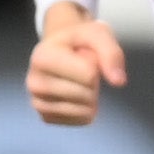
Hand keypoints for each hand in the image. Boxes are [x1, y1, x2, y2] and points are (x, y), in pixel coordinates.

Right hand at [26, 6, 125, 125]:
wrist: (59, 48)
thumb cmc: (79, 40)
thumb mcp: (98, 33)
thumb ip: (111, 53)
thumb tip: (119, 82)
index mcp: (42, 58)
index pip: (88, 75)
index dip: (97, 65)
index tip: (85, 55)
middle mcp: (34, 82)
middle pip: (86, 94)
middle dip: (95, 82)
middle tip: (83, 68)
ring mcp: (37, 102)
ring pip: (84, 110)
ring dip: (92, 96)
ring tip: (79, 79)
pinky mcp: (46, 116)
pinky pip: (81, 120)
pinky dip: (87, 109)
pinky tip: (77, 94)